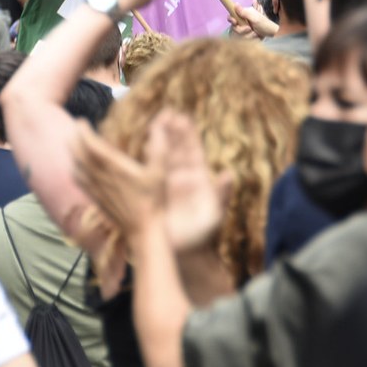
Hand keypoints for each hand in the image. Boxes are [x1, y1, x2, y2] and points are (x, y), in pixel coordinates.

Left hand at [73, 123, 161, 231]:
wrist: (143, 231)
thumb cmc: (153, 201)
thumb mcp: (160, 172)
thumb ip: (159, 147)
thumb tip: (159, 125)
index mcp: (114, 167)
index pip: (91, 145)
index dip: (83, 132)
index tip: (81, 121)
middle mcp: (101, 177)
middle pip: (78, 155)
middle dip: (74, 139)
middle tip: (76, 128)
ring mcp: (96, 189)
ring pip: (76, 168)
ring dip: (72, 154)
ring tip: (74, 144)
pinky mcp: (95, 200)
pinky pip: (79, 182)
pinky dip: (74, 170)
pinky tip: (77, 167)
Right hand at [150, 112, 229, 253]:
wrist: (188, 254)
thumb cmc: (205, 235)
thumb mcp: (215, 214)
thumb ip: (222, 194)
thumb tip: (229, 175)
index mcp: (198, 178)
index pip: (192, 151)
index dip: (187, 134)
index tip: (182, 117)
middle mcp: (181, 177)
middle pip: (175, 149)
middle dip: (171, 130)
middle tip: (165, 112)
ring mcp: (166, 184)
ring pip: (161, 157)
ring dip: (158, 140)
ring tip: (152, 123)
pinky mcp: (154, 194)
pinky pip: (148, 173)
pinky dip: (144, 160)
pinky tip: (137, 147)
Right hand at [229, 5, 277, 40]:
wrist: (271, 33)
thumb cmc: (264, 24)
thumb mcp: (255, 18)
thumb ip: (244, 12)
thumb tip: (235, 4)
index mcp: (244, 13)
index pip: (232, 16)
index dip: (232, 20)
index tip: (235, 22)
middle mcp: (243, 20)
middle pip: (234, 27)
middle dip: (242, 30)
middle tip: (250, 29)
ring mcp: (244, 27)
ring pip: (239, 34)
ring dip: (247, 35)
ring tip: (255, 33)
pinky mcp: (246, 34)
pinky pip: (243, 38)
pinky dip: (249, 38)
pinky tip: (255, 36)